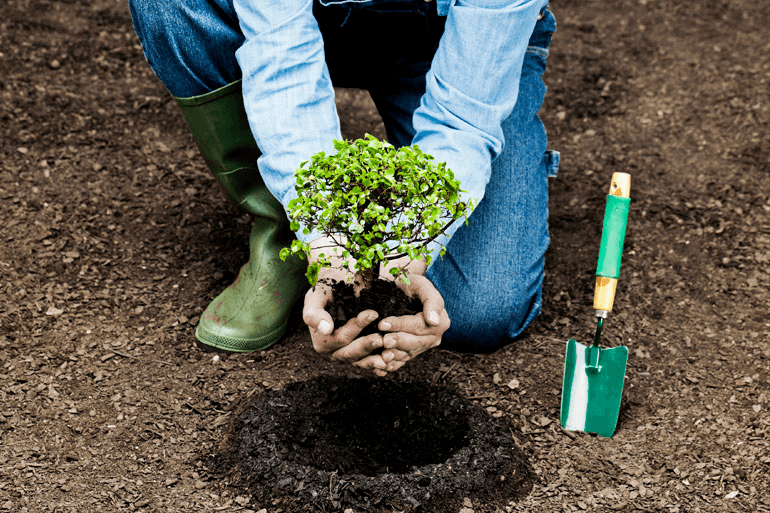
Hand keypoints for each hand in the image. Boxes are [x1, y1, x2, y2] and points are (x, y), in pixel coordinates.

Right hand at [302, 236, 390, 374]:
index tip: (373, 313)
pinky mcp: (360, 354)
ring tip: (391, 354)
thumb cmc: (325, 291)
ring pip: (362, 361)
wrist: (337, 288)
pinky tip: (392, 362)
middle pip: (351, 353)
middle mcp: (334, 351)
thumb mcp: (316, 298)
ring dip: (376, 360)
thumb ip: (315, 314)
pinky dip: (380, 364)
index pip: (341, 337)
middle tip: (383, 337)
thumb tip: (325, 329)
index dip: (356, 327)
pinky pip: (370, 362)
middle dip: (367, 345)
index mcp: (322, 341)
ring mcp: (348, 354)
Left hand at [376, 272, 449, 373]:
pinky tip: (381, 367)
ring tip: (381, 355)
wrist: (406, 293)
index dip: (400, 325)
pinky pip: (403, 361)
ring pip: (408, 354)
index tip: (383, 324)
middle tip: (383, 341)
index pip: (419, 326)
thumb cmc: (413, 286)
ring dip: (395, 356)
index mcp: (440, 322)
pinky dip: (392, 365)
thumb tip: (434, 320)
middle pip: (415, 343)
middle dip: (398, 342)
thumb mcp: (422, 285)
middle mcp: (434, 337)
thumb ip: (431, 301)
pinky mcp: (413, 352)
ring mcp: (423, 347)